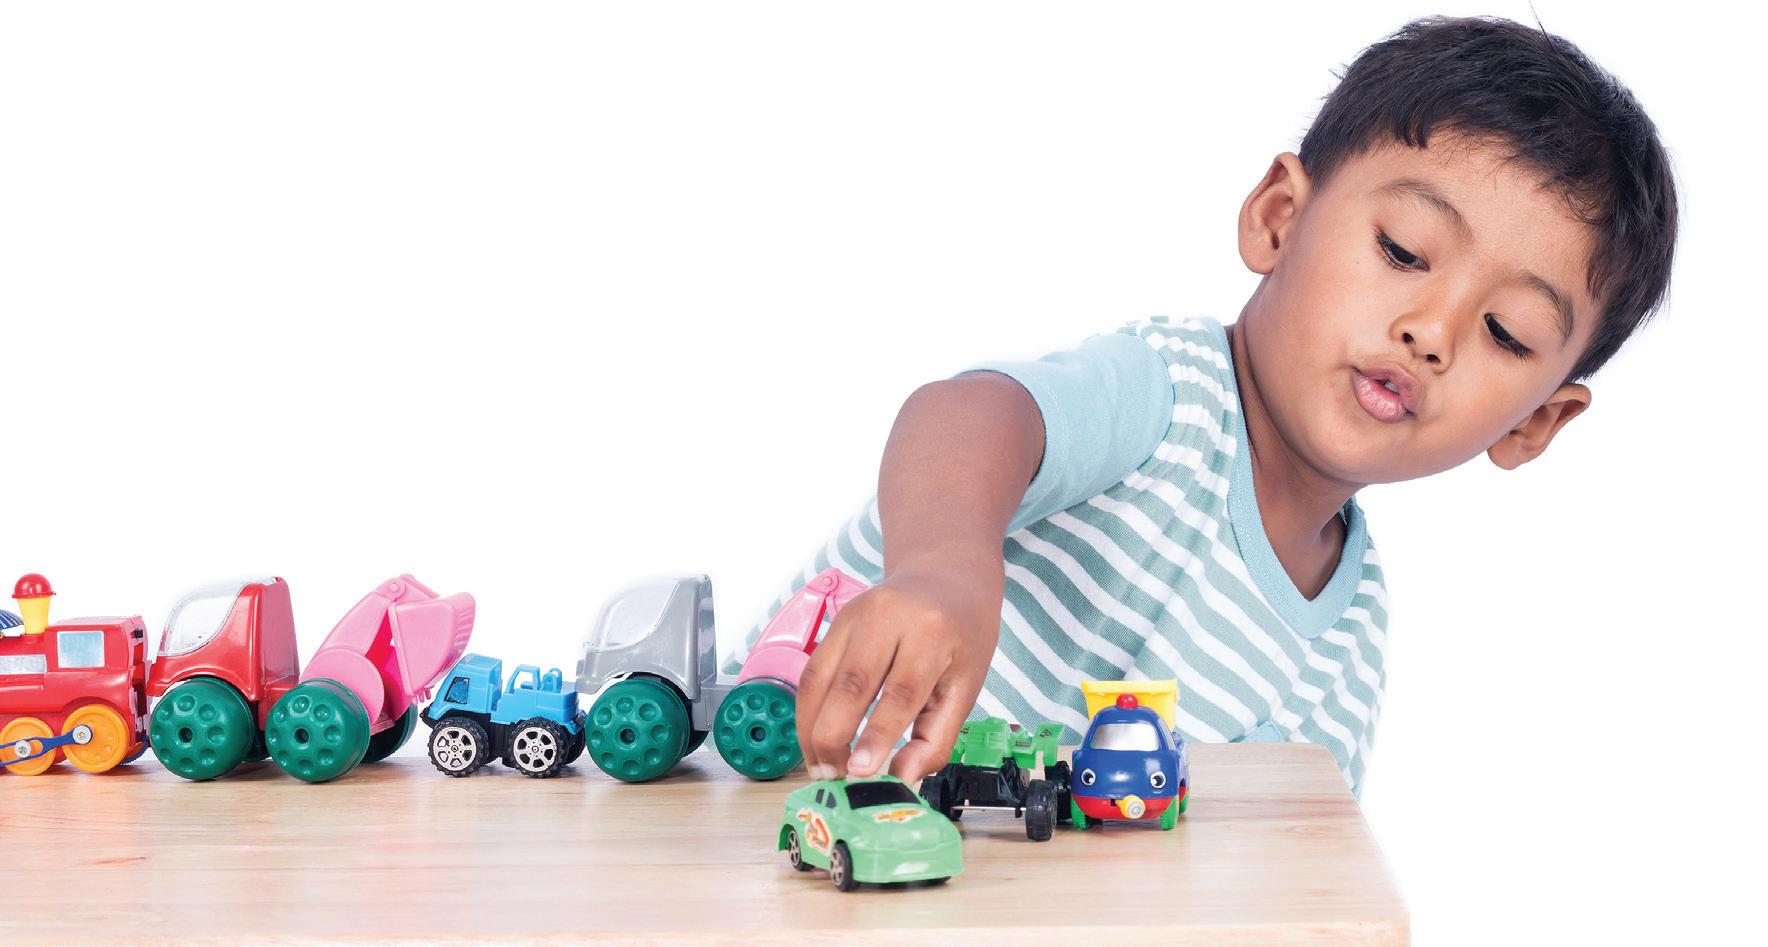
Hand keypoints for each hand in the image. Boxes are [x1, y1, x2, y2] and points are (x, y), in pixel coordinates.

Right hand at [794, 565, 999, 783]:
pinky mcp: (835, 620)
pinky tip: (815, 739)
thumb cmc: (961, 635)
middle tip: (835, 778)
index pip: (900, 690)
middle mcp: (888, 616)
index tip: (860, 772)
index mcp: (932, 631)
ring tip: (820, 767)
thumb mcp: (966, 685)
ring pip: (818, 678)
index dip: (877, 734)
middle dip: (834, 738)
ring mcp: (855, 614)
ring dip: (811, 729)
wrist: (945, 577)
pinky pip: (812, 671)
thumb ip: (936, 737)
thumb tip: (902, 779)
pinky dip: (808, 711)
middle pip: (850, 683)